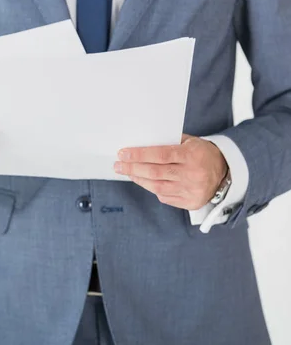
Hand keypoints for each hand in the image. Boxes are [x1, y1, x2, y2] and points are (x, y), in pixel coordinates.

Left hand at [114, 134, 228, 209]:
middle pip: (154, 172)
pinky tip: (143, 181)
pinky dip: (152, 188)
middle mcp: (192, 174)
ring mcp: (191, 190)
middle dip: (132, 168)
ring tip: (127, 172)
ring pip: (156, 187)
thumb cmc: (202, 154)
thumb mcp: (190, 142)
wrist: (226, 173)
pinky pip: (164, 196)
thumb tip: (141, 143)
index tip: (123, 153)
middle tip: (118, 165)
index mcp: (192, 156)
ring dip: (138, 179)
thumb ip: (168, 142)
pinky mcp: (190, 203)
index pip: (160, 155)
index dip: (139, 155)